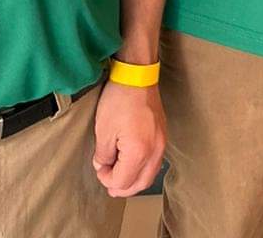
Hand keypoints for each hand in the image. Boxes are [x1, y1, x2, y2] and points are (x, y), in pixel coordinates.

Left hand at [92, 81, 166, 198]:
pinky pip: (155, 162)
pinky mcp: (163, 135)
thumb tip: (104, 165)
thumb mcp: (103, 129)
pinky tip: (133, 164)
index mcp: (139, 152)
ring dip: (134, 180)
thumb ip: (103, 155)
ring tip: (119, 176)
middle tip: (108, 182)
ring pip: (150, 175)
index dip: (108, 179)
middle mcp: (155, 151)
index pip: (123, 181)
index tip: (99, 169)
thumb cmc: (120, 99)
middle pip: (140, 183)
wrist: (137, 75)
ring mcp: (162, 143)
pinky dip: (143, 169)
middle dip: (122, 187)